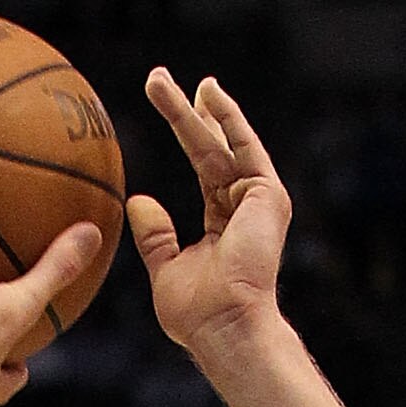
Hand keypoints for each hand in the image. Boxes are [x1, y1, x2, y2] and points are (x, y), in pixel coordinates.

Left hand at [128, 70, 290, 358]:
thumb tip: (138, 201)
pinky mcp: (267, 194)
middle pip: (211, 147)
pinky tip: (208, 92)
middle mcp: (244, 204)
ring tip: (159, 80)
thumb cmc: (197, 314)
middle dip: (185, 112)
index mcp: (223, 222)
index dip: (187, 135)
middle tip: (156, 79)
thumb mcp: (166, 271)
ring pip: (221, 141)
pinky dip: (228, 118)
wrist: (225, 327)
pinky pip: (245, 146)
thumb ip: (156, 238)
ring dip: (193, 108)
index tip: (171, 106)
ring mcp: (258, 198)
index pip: (204, 168)